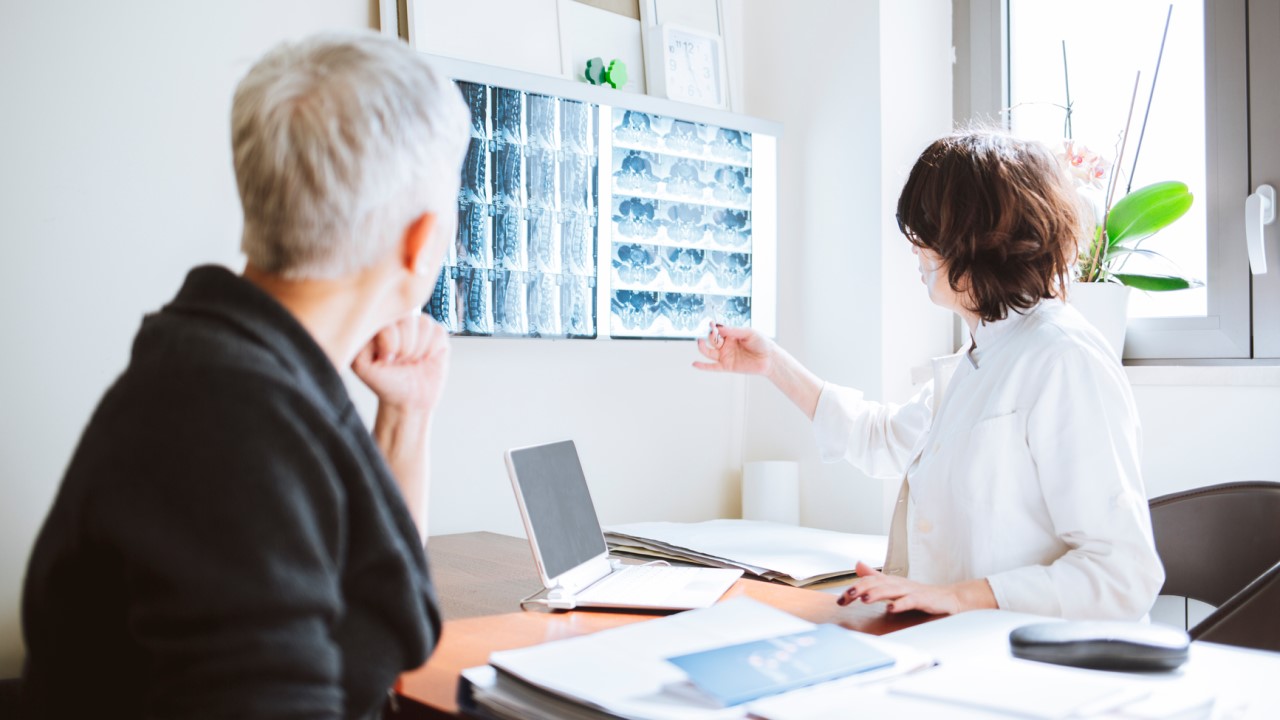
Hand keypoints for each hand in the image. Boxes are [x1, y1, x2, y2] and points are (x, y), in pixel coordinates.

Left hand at [352, 314, 449, 413]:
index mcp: (377, 324)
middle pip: (406, 319)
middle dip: (405, 348)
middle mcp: (397, 319)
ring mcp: (417, 324)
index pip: (386, 319)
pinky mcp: (436, 333)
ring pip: (424, 323)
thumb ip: (360, 340)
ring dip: (418, 350)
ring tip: (411, 361)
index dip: (389, 344)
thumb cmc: (385, 383)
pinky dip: (431, 350)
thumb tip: (375, 322)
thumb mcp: (362, 364)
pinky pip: (438, 331)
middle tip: (400, 362)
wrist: (408, 401)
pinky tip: (425, 359)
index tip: (385, 361)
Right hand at [692, 323, 774, 375]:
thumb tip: (719, 327)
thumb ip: (734, 331)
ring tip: (699, 342)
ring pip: (709, 352)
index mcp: (731, 335)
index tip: (711, 324)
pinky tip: (695, 364)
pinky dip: (703, 366)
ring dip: (702, 347)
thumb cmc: (761, 343)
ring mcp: (725, 356)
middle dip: (710, 336)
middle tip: (712, 332)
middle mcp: (726, 345)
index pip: (718, 330)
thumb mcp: (748, 333)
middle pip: (712, 340)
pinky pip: (713, 367)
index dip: (713, 327)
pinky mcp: (727, 366)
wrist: (770, 358)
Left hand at [836, 562, 994, 615]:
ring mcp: (911, 591)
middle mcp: (898, 584)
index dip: (854, 588)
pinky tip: (891, 608)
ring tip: (864, 599)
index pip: (868, 581)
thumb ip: (875, 576)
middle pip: (876, 583)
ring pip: (891, 590)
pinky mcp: (923, 600)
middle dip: (860, 589)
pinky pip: (911, 601)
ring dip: (877, 594)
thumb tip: (857, 564)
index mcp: (890, 581)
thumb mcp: (894, 585)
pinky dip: (901, 604)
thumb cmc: (918, 593)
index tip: (840, 599)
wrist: (948, 598)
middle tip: (845, 597)